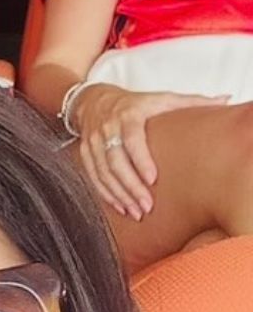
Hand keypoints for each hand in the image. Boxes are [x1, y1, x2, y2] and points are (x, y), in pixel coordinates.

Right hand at [72, 83, 229, 219]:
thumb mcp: (161, 99)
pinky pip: (94, 179)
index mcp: (129, 114)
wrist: (94, 101)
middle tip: (146, 206)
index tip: (153, 179)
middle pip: (116, 162)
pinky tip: (121, 208)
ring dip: (120, 196)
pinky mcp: (85, 155)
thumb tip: (226, 99)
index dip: (141, 159)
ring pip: (104, 174)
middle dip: (131, 187)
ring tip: (135, 212)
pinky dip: (107, 196)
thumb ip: (192, 102)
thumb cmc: (135, 104)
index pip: (132, 139)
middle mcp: (108, 129)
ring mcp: (94, 143)